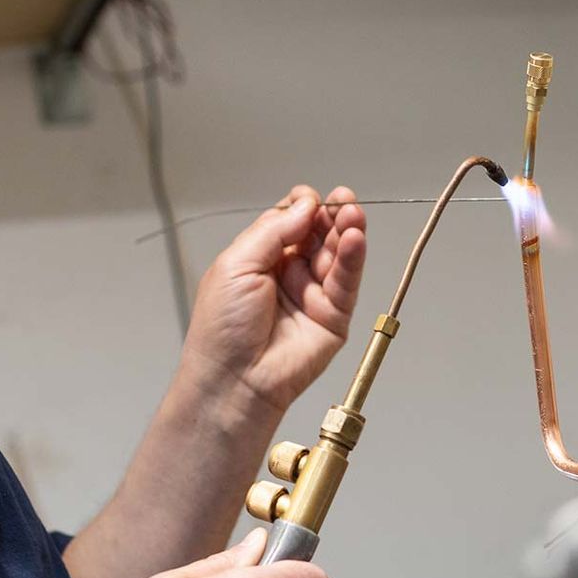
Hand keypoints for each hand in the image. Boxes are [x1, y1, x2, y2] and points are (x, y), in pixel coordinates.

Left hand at [185, 185, 366, 416]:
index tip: (310, 198)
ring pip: (337, 255)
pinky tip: (355, 239)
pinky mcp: (334, 317)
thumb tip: (307, 205)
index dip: (303, 207)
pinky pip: (347, 282)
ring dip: (347, 232)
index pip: (290, 221)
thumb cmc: (223, 327)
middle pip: (319, 234)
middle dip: (331, 215)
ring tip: (353, 215)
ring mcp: (313, 294)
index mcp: (261, 258)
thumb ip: (274, 231)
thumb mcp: (238, 264)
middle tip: (343, 200)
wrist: (234, 378)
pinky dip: (354, 258)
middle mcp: (289, 273)